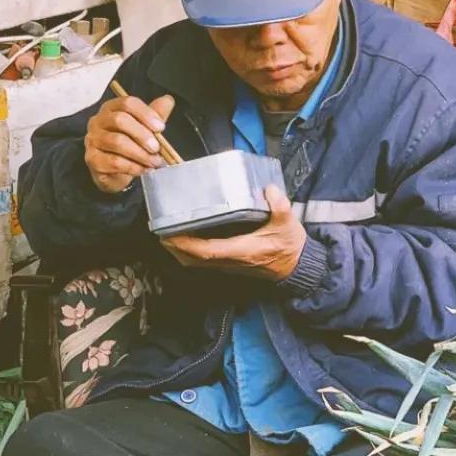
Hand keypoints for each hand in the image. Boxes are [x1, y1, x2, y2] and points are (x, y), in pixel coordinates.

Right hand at [85, 92, 175, 193]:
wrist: (115, 172)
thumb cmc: (130, 144)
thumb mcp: (145, 128)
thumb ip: (155, 115)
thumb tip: (168, 100)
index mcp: (112, 108)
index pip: (127, 103)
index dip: (146, 114)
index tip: (161, 127)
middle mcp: (98, 121)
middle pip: (120, 120)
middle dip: (142, 134)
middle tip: (157, 148)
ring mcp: (93, 140)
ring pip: (117, 142)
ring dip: (140, 153)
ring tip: (155, 161)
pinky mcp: (93, 159)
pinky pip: (114, 162)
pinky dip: (133, 167)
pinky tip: (144, 170)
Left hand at [162, 185, 305, 280]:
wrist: (296, 266)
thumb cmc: (289, 245)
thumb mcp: (288, 223)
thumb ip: (279, 205)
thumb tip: (269, 189)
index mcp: (242, 250)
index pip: (207, 250)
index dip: (187, 244)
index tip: (170, 234)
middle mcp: (231, 260)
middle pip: (194, 259)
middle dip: (175, 247)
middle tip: (160, 231)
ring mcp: (229, 264)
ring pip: (197, 262)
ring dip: (180, 250)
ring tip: (167, 234)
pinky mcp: (230, 263)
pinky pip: (203, 260)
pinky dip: (190, 251)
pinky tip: (186, 238)